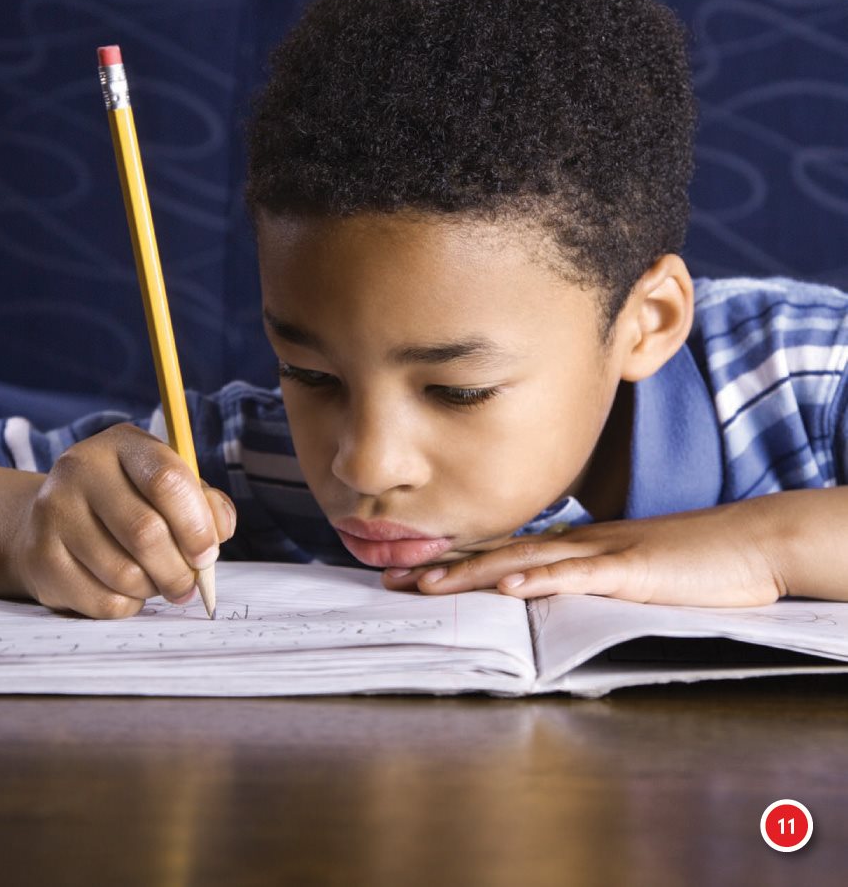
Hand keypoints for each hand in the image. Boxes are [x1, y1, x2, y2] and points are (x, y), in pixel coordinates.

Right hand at [7, 423, 235, 617]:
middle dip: (179, 568)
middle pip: (145, 531)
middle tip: (190, 585)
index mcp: (123, 444)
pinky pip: (101, 600)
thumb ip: (204, 502)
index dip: (197, 524)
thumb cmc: (128, 502)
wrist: (50, 519)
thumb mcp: (167, 486)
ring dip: (154, 588)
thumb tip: (220, 530)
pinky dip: (128, 605)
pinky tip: (129, 591)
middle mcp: (81, 469)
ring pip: (124, 572)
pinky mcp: (41, 557)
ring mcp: (54, 512)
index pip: (168, 480)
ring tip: (159, 583)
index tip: (207, 553)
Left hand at [382, 498, 791, 605]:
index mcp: (572, 546)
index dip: (453, 562)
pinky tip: (511, 587)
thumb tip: (540, 594)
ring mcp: (602, 553)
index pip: (502, 553)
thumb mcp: (624, 572)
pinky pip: (580, 574)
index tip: (407, 574)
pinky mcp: (631, 569)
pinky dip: (543, 579)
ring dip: (474, 573)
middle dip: (442, 567)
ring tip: (429, 584)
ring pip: (525, 560)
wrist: (745, 543)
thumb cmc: (685, 562)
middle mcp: (576, 544)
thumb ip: (583, 580)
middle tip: (390, 580)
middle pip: (498, 554)